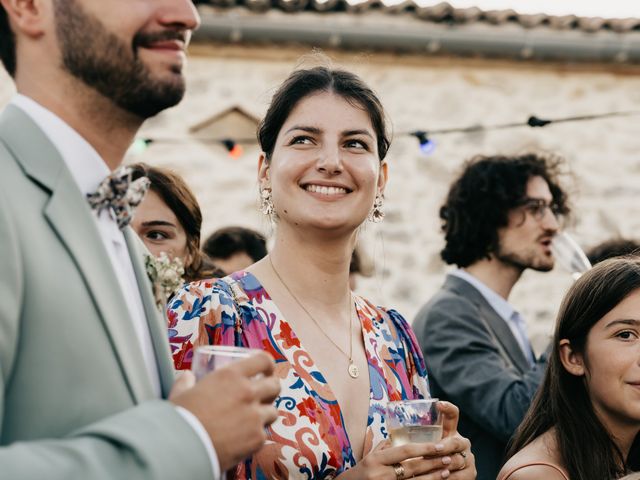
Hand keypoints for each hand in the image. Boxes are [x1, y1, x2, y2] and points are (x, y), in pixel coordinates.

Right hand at [170, 351, 280, 470]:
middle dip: (271, 389)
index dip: (268, 365)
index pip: (263, 360)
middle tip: (263, 395)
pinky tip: (243, 439)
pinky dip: (255, 437)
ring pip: (273, 411)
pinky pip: (264, 435)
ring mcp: (255, 416)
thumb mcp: (181, 393)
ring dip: (265, 414)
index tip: (266, 370)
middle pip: (275, 385)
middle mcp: (247, 392)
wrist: (182, 448)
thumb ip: (186, 383)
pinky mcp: (257, 438)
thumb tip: (187, 377)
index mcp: (231, 375)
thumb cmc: (180, 418)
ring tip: (252, 420)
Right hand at [339, 401, 475, 479]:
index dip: (423, 448)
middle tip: (448, 456)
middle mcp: (381, 473)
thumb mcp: (368, 457)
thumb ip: (384, 448)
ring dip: (433, 477)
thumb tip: (399, 438)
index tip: (439, 444)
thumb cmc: (358, 473)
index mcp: (376, 459)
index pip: (404, 451)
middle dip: (432, 462)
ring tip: (446, 471)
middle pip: (413, 467)